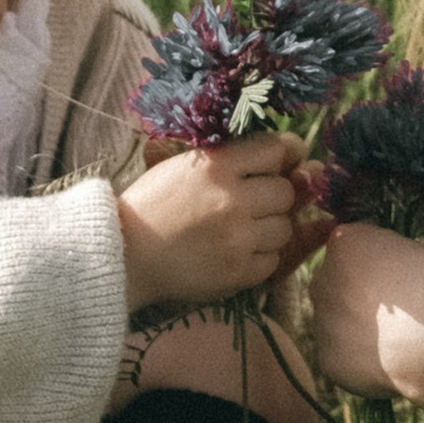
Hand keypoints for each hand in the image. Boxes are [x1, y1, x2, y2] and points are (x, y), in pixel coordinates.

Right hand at [118, 132, 312, 313]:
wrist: (124, 255)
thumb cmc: (151, 205)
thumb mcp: (183, 165)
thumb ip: (234, 157)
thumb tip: (299, 159)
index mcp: (216, 167)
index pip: (277, 149)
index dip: (284, 154)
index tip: (281, 162)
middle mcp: (232, 200)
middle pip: (286, 191)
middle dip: (273, 196)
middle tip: (250, 203)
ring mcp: (238, 239)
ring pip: (285, 227)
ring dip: (269, 228)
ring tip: (240, 230)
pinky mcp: (239, 273)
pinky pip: (273, 260)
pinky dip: (260, 256)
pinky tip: (236, 252)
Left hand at [308, 223, 423, 422]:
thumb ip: (402, 254)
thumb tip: (404, 265)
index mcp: (344, 242)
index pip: (352, 245)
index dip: (376, 260)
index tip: (396, 273)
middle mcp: (321, 277)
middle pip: (338, 282)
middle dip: (359, 292)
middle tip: (394, 308)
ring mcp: (320, 319)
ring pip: (338, 320)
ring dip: (359, 325)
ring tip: (395, 336)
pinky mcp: (326, 356)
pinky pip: (343, 354)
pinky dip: (361, 357)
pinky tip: (387, 358)